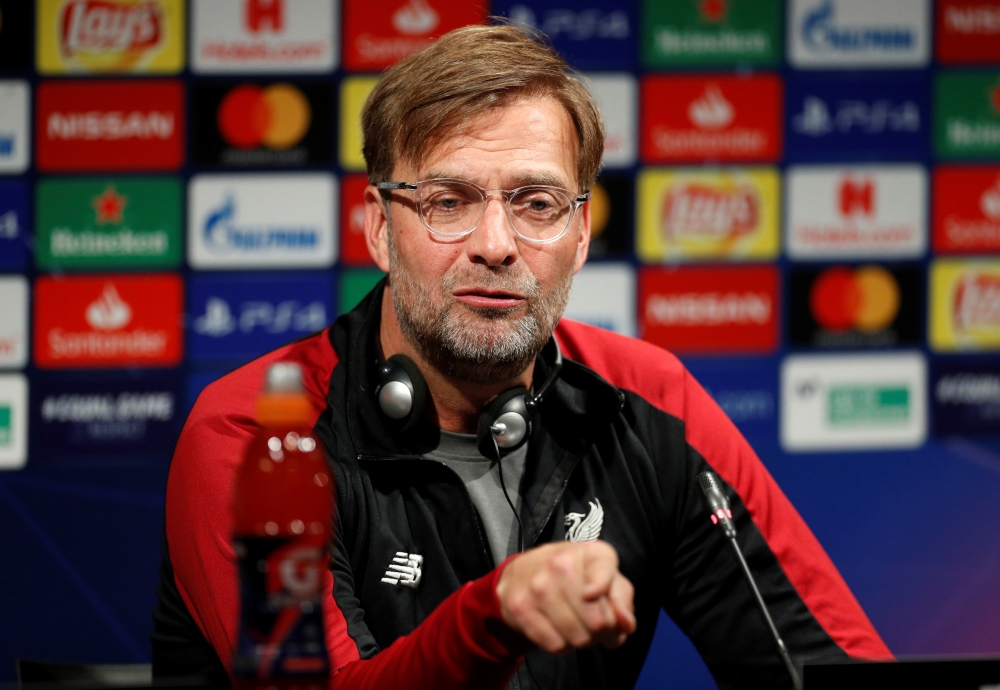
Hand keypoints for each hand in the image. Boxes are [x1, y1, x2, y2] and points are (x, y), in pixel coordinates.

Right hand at [495, 541, 636, 653]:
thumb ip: (622, 599)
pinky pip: (555, 645)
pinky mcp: (521, 607)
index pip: (603, 570)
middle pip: (597, 621)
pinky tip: (558, 629)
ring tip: (576, 625)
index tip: (593, 595)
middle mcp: (561, 563)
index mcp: (589, 552)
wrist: (521, 574)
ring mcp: (538, 585)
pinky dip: (561, 645)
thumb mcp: (604, 578)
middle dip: (603, 632)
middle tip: (597, 627)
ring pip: (577, 637)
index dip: (603, 589)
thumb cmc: (573, 577)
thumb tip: (626, 624)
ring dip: (582, 640)